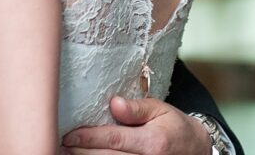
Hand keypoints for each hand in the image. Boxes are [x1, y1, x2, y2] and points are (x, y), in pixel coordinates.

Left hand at [61, 96, 212, 154]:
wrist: (196, 150)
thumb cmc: (174, 127)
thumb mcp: (160, 110)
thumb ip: (136, 109)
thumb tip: (114, 104)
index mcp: (151, 143)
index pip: (113, 140)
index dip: (88, 138)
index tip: (68, 135)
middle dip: (79, 152)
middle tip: (58, 143)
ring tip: (65, 151)